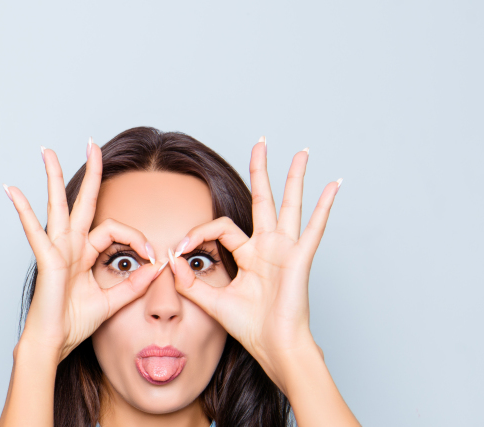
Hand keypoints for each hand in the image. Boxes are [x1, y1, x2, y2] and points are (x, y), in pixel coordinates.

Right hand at [5, 142, 162, 358]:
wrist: (55, 342)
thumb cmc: (75, 323)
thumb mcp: (114, 301)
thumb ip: (135, 284)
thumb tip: (158, 267)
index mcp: (84, 253)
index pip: (114, 229)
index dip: (137, 238)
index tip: (154, 256)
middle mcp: (70, 245)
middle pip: (81, 201)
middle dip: (90, 172)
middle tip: (92, 144)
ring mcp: (56, 249)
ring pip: (56, 205)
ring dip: (53, 177)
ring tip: (47, 152)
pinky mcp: (47, 259)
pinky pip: (34, 230)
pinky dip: (23, 210)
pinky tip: (12, 190)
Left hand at [170, 139, 340, 384]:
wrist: (274, 347)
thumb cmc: (250, 328)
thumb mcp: (212, 302)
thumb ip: (190, 283)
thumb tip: (171, 262)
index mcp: (250, 255)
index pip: (220, 228)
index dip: (197, 233)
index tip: (178, 248)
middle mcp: (269, 247)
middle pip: (263, 200)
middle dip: (260, 171)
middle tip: (259, 144)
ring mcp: (286, 250)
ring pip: (289, 205)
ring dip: (293, 178)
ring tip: (299, 152)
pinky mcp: (300, 259)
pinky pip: (314, 228)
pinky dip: (325, 207)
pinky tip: (333, 185)